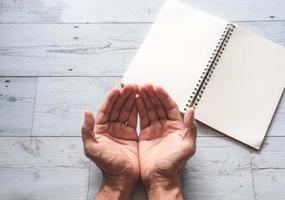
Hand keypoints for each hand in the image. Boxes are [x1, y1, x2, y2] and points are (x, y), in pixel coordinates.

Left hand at [81, 84, 139, 199]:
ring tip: (137, 89)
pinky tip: (140, 101)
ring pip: (126, 111)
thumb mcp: (92, 149)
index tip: (118, 90)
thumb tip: (86, 112)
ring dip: (130, 100)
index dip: (111, 99)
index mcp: (100, 129)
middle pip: (117, 107)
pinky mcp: (131, 135)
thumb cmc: (107, 165)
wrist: (122, 177)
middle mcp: (110, 128)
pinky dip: (137, 109)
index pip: (106, 110)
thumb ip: (87, 131)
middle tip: (131, 86)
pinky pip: (133, 118)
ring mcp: (121, 130)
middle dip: (123, 96)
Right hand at [136, 84, 196, 198]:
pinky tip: (135, 100)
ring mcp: (155, 129)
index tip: (156, 87)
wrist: (159, 177)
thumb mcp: (187, 147)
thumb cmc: (173, 165)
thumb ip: (190, 128)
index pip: (170, 106)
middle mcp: (166, 125)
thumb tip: (192, 110)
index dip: (163, 96)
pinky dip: (139, 108)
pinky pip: (142, 117)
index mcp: (177, 126)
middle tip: (144, 85)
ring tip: (138, 89)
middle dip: (152, 94)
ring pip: (150, 109)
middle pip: (159, 105)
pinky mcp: (146, 133)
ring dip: (144, 98)